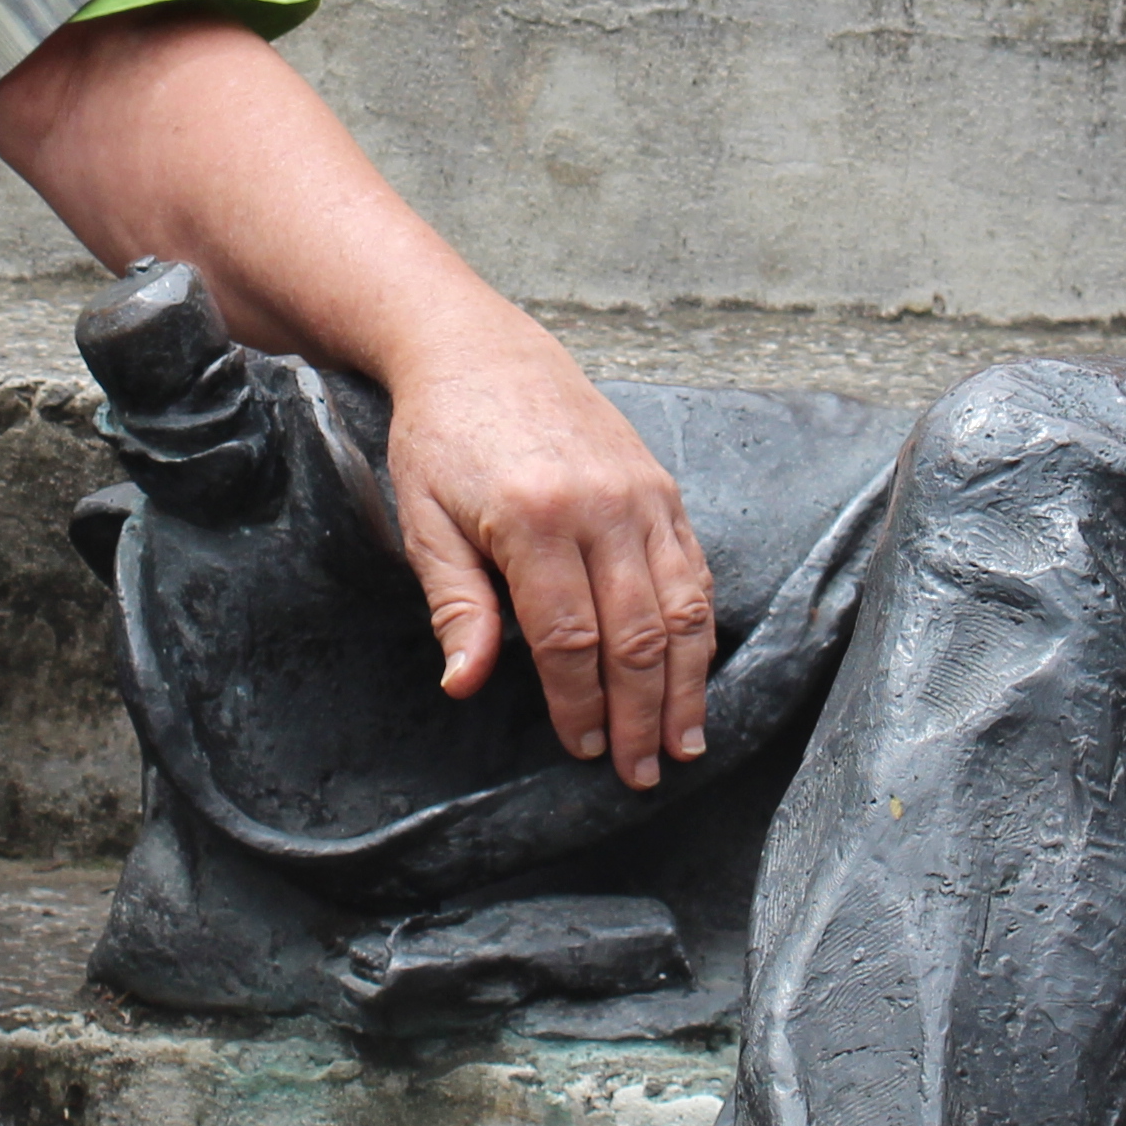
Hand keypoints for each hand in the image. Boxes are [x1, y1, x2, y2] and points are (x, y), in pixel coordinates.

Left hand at [382, 337, 715, 787]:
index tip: (581, 749)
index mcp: (534, 516)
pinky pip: (695, 571)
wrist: (481, 350)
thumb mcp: (424, 520)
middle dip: (640, 715)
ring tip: (684, 744)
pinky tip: (696, 676)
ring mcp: (642, 495)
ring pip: (682, 608)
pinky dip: (701, 630)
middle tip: (640, 774)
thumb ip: (454, 604)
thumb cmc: (442, 439)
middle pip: (636, 633)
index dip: (577, 703)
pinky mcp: (662, 487)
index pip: (567, 637)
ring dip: (686, 685)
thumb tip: (464, 685)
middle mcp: (602, 506)